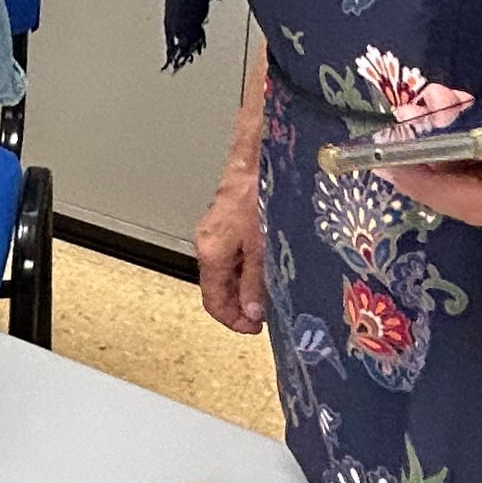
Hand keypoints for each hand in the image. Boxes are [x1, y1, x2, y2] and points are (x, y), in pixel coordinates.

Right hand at [194, 161, 268, 335]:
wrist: (261, 155)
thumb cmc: (261, 193)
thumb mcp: (263, 247)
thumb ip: (256, 282)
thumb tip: (252, 310)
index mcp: (210, 251)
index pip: (213, 300)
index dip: (233, 320)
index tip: (254, 328)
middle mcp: (209, 241)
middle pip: (219, 286)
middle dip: (242, 304)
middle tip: (267, 314)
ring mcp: (217, 230)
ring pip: (229, 270)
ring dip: (248, 285)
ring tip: (272, 290)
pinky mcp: (230, 219)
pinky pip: (235, 252)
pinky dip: (250, 265)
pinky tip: (270, 265)